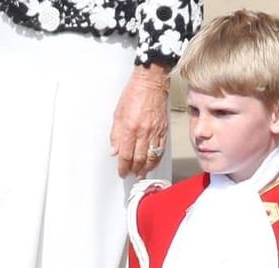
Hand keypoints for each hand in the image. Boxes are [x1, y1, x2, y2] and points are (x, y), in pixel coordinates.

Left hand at [110, 64, 170, 178]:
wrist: (151, 83)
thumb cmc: (134, 94)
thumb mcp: (118, 113)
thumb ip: (116, 134)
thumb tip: (114, 150)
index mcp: (129, 129)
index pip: (125, 155)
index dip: (123, 167)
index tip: (122, 172)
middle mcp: (143, 132)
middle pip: (139, 159)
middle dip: (134, 170)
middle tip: (131, 174)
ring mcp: (155, 132)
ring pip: (151, 157)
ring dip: (146, 168)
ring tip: (141, 173)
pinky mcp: (163, 130)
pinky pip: (160, 150)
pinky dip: (156, 160)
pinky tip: (152, 163)